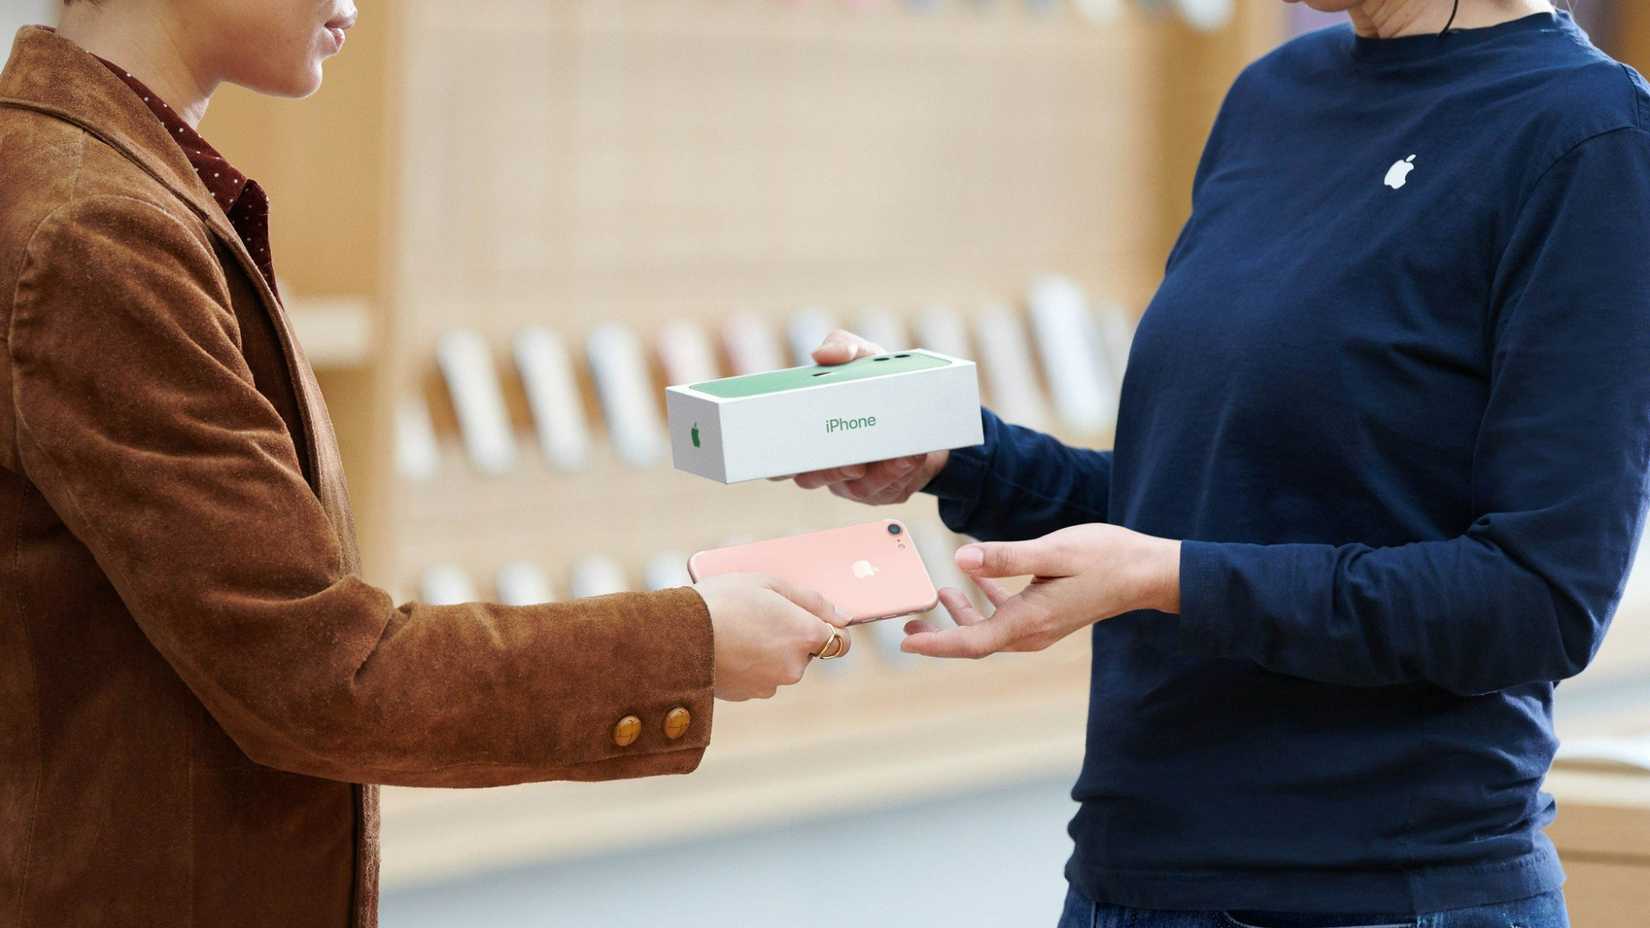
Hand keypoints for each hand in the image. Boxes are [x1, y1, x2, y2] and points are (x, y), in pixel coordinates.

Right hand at [694, 574, 852, 700]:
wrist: (677, 635)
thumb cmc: (724, 600)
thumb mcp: (769, 583)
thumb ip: (811, 600)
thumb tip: (841, 616)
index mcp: (805, 635)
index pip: (841, 642)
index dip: (830, 630)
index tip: (814, 621)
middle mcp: (794, 666)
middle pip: (805, 652)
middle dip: (790, 637)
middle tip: (760, 615)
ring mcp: (771, 685)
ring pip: (779, 666)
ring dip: (767, 651)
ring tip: (737, 629)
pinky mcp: (747, 694)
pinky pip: (757, 677)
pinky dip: (748, 665)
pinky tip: (727, 646)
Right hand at [774, 329, 949, 504]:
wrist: (922, 410)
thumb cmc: (878, 382)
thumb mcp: (864, 357)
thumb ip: (843, 347)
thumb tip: (821, 354)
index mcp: (808, 429)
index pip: (778, 457)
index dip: (776, 464)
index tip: (782, 464)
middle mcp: (822, 460)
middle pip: (809, 478)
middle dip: (825, 473)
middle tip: (845, 461)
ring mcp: (851, 478)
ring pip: (849, 486)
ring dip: (865, 474)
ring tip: (880, 459)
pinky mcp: (880, 488)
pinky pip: (884, 487)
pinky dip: (896, 471)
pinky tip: (908, 458)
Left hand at [901, 524, 1180, 658]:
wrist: (1148, 573)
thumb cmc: (1106, 558)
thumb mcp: (1053, 551)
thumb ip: (1006, 557)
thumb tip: (960, 561)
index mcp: (1030, 621)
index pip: (972, 642)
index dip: (936, 645)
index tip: (906, 644)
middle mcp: (1033, 632)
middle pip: (976, 642)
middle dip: (940, 636)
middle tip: (907, 628)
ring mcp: (1042, 626)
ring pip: (992, 630)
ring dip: (962, 617)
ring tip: (937, 597)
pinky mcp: (1050, 615)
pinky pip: (1009, 617)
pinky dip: (988, 604)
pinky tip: (976, 584)